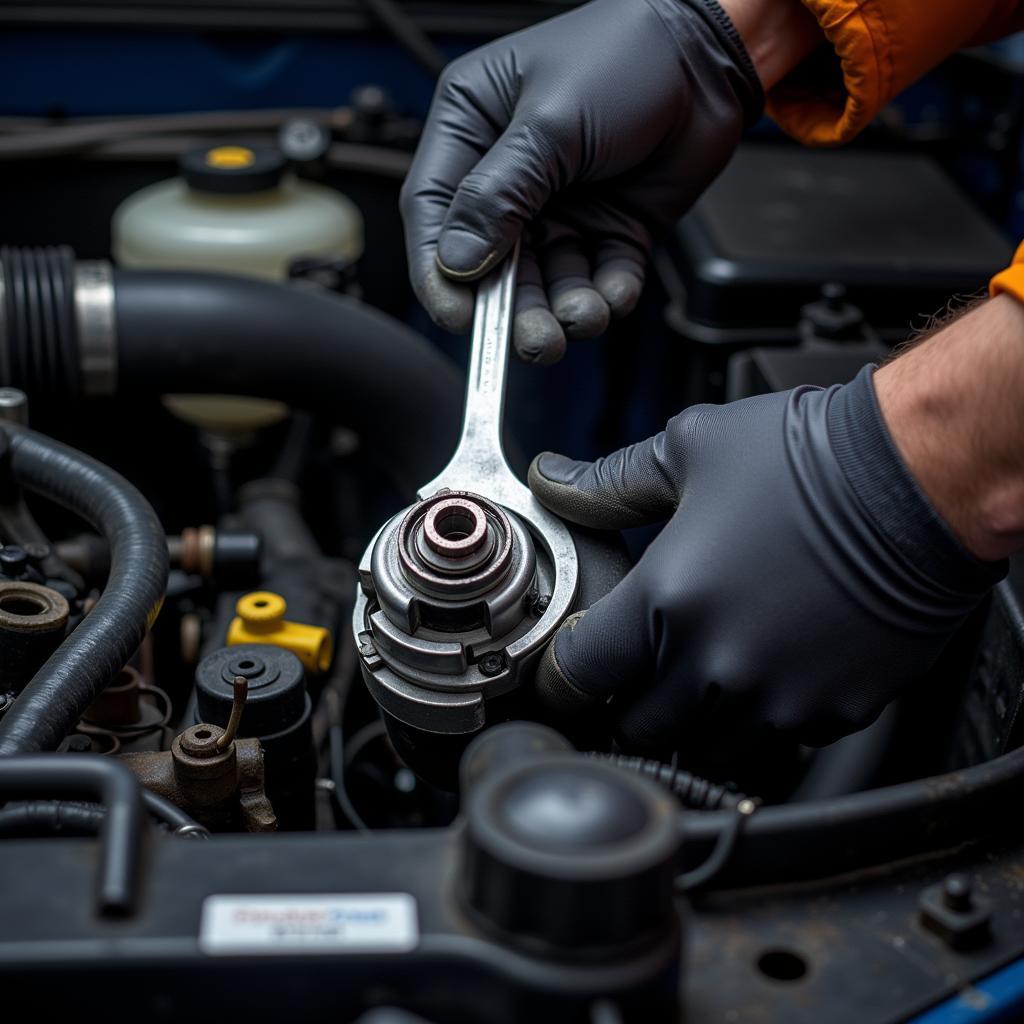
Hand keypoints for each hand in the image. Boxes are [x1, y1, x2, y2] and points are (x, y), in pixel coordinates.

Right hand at [400, 0, 762, 363]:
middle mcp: (510, 177)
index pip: (434, 214)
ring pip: (547, 281)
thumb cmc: (623, 56)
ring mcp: (561, 207)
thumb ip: (499, 194)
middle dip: (514, 308)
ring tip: (582, 318)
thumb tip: (458, 261)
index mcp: (472, 131)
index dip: (440, 272)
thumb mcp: (548, 122)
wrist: (709, 57)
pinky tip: (615, 294)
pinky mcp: (608, 228)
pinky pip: (598, 278)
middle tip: (534, 340)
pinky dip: (607, 295)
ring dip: (563, 310)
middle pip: (493, 263)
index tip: (457, 316)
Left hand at [529, 366, 1002, 757]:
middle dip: (627, 704)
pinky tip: (767, 673)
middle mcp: (716, 660)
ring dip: (692, 721)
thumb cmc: (806, 457)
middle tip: (638, 675)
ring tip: (705, 674)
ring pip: (704, 747)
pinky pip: (774, 744)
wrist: (916, 479)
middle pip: (638, 726)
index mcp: (667, 598)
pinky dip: (759, 722)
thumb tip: (552, 479)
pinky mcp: (832, 712)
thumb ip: (607, 485)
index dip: (566, 674)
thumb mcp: (688, 453)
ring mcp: (777, 696)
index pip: (580, 674)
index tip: (573, 668)